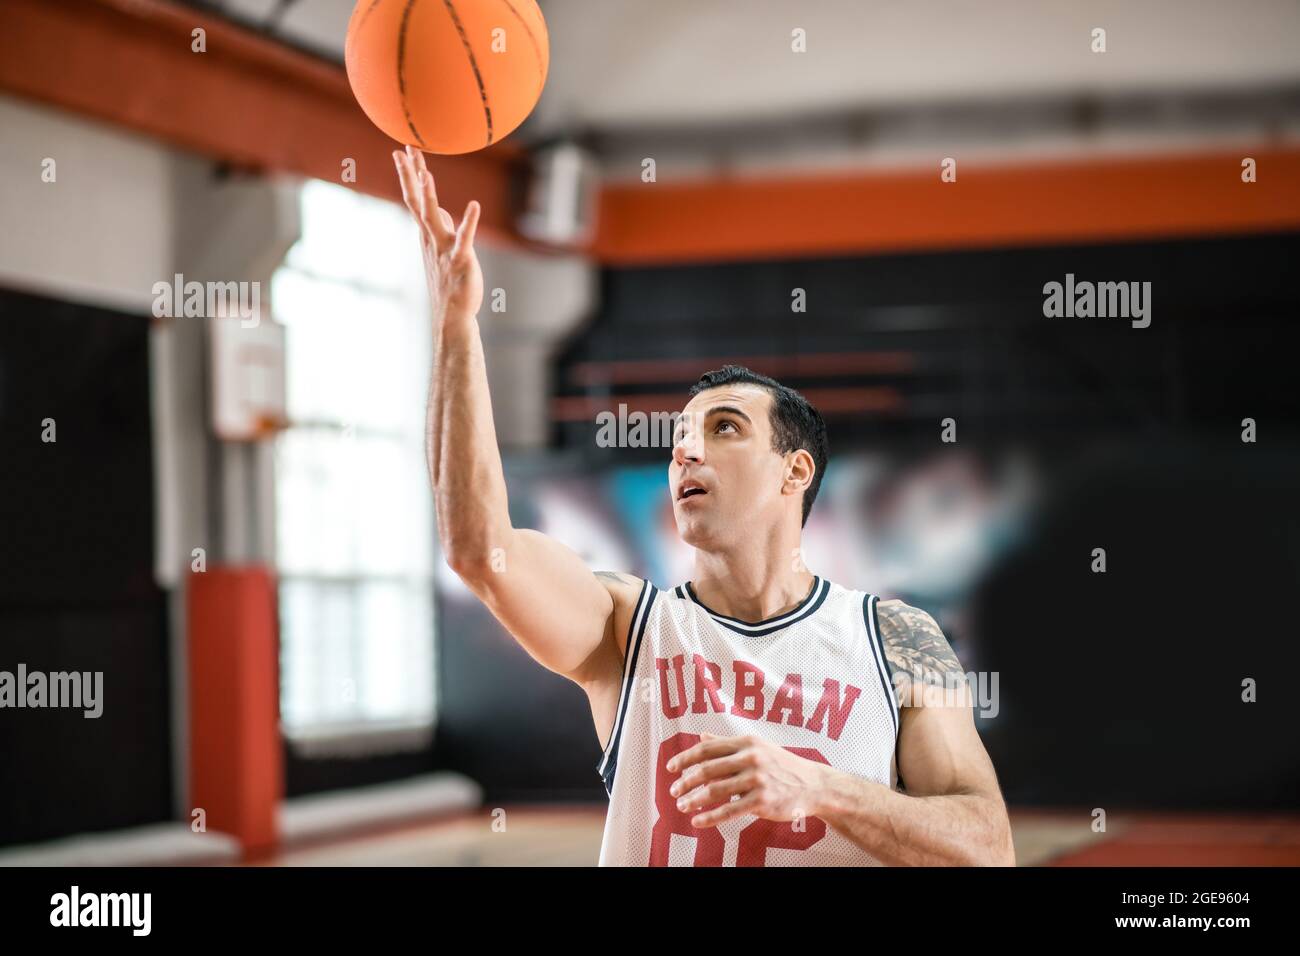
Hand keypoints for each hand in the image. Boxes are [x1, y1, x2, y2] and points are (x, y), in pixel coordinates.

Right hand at [393, 145, 483, 319]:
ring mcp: (444, 248)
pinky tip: (475, 205)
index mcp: (427, 233)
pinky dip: (469, 222)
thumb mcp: (443, 247)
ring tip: (427, 172)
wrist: (452, 313)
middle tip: (404, 148)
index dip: (409, 174)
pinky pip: (465, 238)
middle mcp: (431, 237)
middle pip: (417, 201)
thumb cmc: (449, 280)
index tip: (402, 151)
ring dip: (429, 195)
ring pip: (433, 217)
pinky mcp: (461, 260)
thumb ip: (442, 227)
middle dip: (411, 175)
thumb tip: (442, 210)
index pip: (414, 198)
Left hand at [666, 731, 829, 828]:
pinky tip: (698, 821)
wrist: (813, 784)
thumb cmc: (781, 765)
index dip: (685, 758)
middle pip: (707, 769)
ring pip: (715, 791)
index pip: (707, 749)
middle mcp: (750, 758)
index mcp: (746, 742)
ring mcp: (757, 780)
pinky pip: (729, 811)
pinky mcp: (762, 802)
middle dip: (686, 781)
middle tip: (674, 791)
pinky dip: (710, 817)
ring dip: (693, 800)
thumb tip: (702, 736)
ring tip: (681, 806)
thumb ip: (727, 744)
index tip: (671, 768)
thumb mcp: (757, 747)